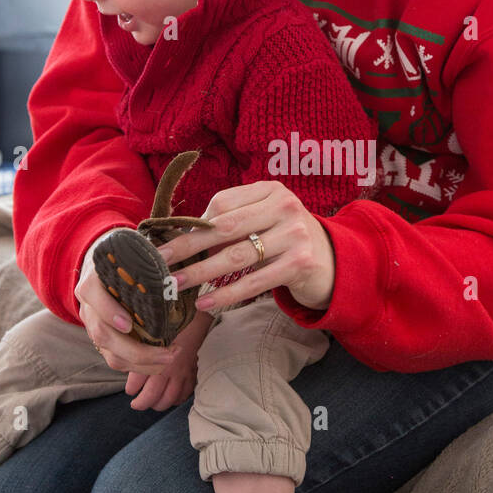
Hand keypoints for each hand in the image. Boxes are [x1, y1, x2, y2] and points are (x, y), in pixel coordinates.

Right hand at [74, 230, 181, 375]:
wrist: (101, 268)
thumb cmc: (122, 259)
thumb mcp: (130, 251)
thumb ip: (148, 256)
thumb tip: (170, 256)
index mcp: (92, 281)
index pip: (92, 294)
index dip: (108, 311)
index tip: (128, 323)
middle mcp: (89, 307)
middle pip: (102, 335)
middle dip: (136, 350)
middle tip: (169, 352)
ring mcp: (94, 327)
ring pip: (110, 354)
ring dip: (142, 363)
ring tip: (171, 358)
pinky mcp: (103, 342)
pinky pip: (118, 361)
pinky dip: (141, 366)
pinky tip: (163, 362)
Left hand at [124, 310, 213, 410]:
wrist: (198, 314)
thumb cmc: (172, 320)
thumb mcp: (149, 331)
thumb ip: (139, 349)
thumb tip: (128, 362)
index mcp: (156, 359)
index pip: (139, 384)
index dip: (132, 389)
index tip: (129, 391)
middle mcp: (170, 369)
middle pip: (154, 396)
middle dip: (143, 403)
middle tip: (136, 403)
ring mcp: (184, 372)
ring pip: (170, 398)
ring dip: (160, 403)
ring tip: (153, 403)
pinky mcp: (194, 370)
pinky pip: (186, 392)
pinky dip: (178, 398)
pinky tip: (172, 397)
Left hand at [156, 181, 336, 314]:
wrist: (333, 261)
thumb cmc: (286, 240)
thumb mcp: (265, 219)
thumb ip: (234, 221)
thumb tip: (181, 237)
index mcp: (271, 190)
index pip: (223, 203)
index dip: (193, 224)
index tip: (168, 241)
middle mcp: (285, 206)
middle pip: (226, 227)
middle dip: (188, 246)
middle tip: (159, 262)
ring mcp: (295, 234)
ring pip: (237, 256)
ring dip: (202, 272)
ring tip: (176, 284)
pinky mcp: (300, 263)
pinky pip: (255, 281)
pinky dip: (227, 294)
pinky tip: (205, 303)